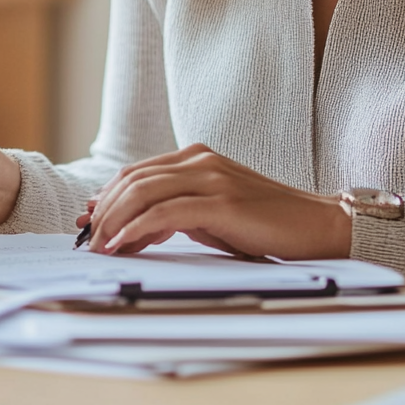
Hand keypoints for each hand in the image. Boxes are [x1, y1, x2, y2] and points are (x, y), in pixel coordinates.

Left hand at [82, 143, 351, 259]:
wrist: (317, 226)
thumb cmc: (263, 225)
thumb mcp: (210, 215)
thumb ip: (173, 214)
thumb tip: (130, 231)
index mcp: (195, 158)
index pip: (136, 172)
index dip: (106, 195)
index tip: (87, 220)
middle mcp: (200, 161)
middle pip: (132, 180)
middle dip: (103, 210)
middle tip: (87, 239)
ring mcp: (211, 178)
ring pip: (141, 192)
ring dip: (112, 220)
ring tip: (98, 246)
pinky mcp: (221, 202)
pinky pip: (164, 213)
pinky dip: (136, 228)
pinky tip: (121, 245)